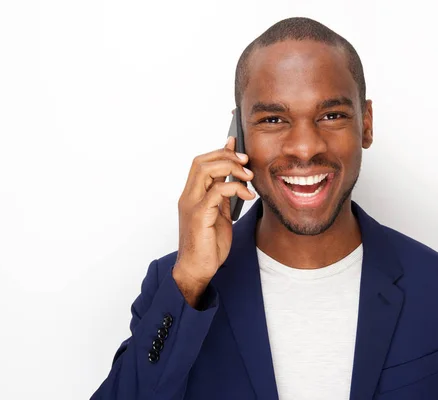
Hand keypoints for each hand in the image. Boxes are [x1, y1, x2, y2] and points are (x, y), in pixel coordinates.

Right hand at [172, 137, 254, 305]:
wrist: (197, 270)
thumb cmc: (208, 245)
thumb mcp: (219, 215)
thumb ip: (224, 196)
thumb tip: (233, 178)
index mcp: (192, 195)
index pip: (201, 163)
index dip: (220, 152)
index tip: (238, 147)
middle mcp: (188, 197)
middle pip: (201, 161)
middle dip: (226, 156)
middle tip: (246, 161)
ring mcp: (192, 205)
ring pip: (205, 170)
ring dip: (230, 168)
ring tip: (248, 175)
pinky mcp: (199, 215)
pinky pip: (216, 191)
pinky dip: (234, 188)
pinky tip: (248, 195)